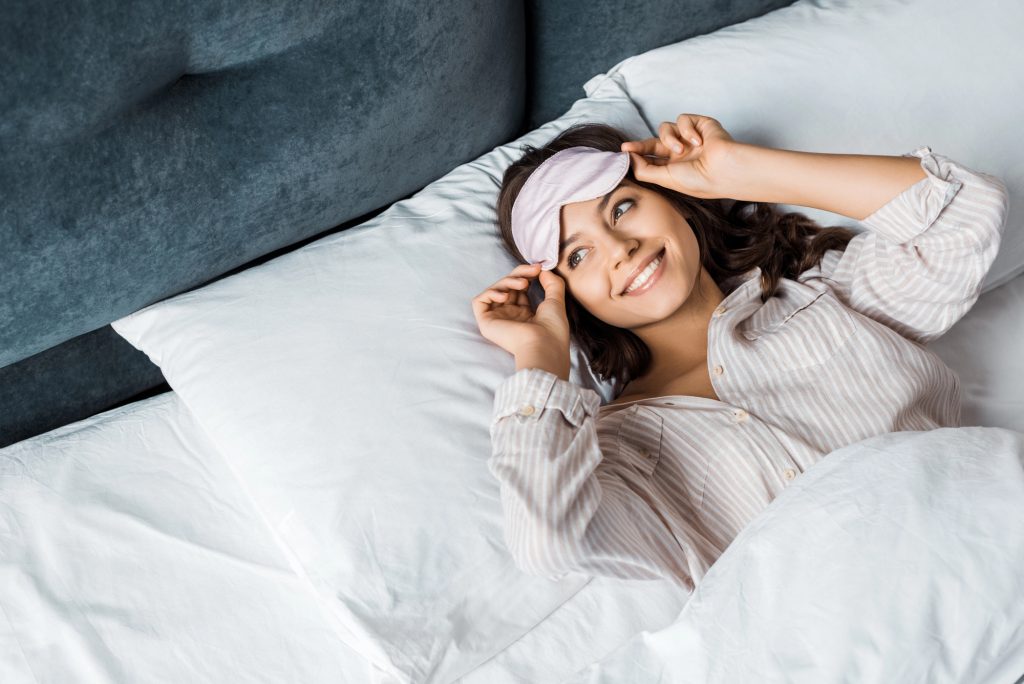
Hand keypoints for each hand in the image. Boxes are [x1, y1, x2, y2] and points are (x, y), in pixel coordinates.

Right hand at [471, 263, 570, 359]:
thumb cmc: (552, 329)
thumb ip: (552, 283)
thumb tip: (543, 270)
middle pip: (506, 286)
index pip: (519, 289)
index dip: (526, 275)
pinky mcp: (486, 323)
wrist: (544, 344)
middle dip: (519, 274)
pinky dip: (490, 293)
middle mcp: (510, 316)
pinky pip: (479, 301)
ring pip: (495, 290)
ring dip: (508, 281)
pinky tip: (504, 296)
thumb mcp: (556, 300)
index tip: (538, 268)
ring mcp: (498, 319)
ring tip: (524, 284)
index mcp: (526, 314)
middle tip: (533, 271)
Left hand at [620, 113, 738, 198]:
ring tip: (682, 150)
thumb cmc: (698, 180)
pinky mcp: (700, 124)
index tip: (623, 151)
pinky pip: (683, 119)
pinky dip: (687, 130)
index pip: (651, 157)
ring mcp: (690, 138)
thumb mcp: (665, 179)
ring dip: (670, 138)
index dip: (636, 153)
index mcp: (674, 168)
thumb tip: (628, 158)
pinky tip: (699, 142)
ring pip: (665, 128)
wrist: (724, 169)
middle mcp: (681, 152)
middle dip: (641, 145)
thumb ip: (644, 169)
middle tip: (629, 147)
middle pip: (654, 142)